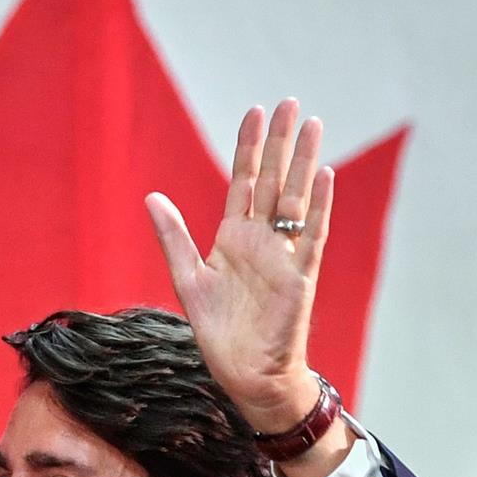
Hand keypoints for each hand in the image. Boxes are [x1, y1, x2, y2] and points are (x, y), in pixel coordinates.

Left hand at [146, 100, 332, 435]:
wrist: (247, 374)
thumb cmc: (221, 333)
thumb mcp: (189, 280)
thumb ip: (174, 238)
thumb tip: (152, 197)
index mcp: (235, 238)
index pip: (245, 181)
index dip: (249, 147)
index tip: (255, 111)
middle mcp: (263, 241)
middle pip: (275, 180)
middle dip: (281, 142)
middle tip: (291, 102)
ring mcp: (284, 256)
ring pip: (296, 199)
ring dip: (304, 163)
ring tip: (313, 125)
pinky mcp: (301, 277)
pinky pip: (312, 236)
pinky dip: (319, 206)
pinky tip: (324, 175)